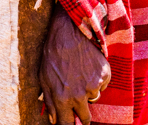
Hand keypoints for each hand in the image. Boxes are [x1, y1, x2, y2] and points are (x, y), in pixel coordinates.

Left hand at [39, 6, 110, 124]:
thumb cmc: (53, 54)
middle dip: (81, 117)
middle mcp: (79, 95)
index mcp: (62, 98)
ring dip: (88, 92)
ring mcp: (94, 85)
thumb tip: (54, 120)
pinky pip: (102, 85)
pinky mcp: (104, 74)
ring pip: (93, 98)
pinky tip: (88, 67)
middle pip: (85, 118)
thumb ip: (49, 102)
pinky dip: (97, 80)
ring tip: (79, 73)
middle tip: (78, 108)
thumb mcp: (44, 78)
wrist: (69, 31)